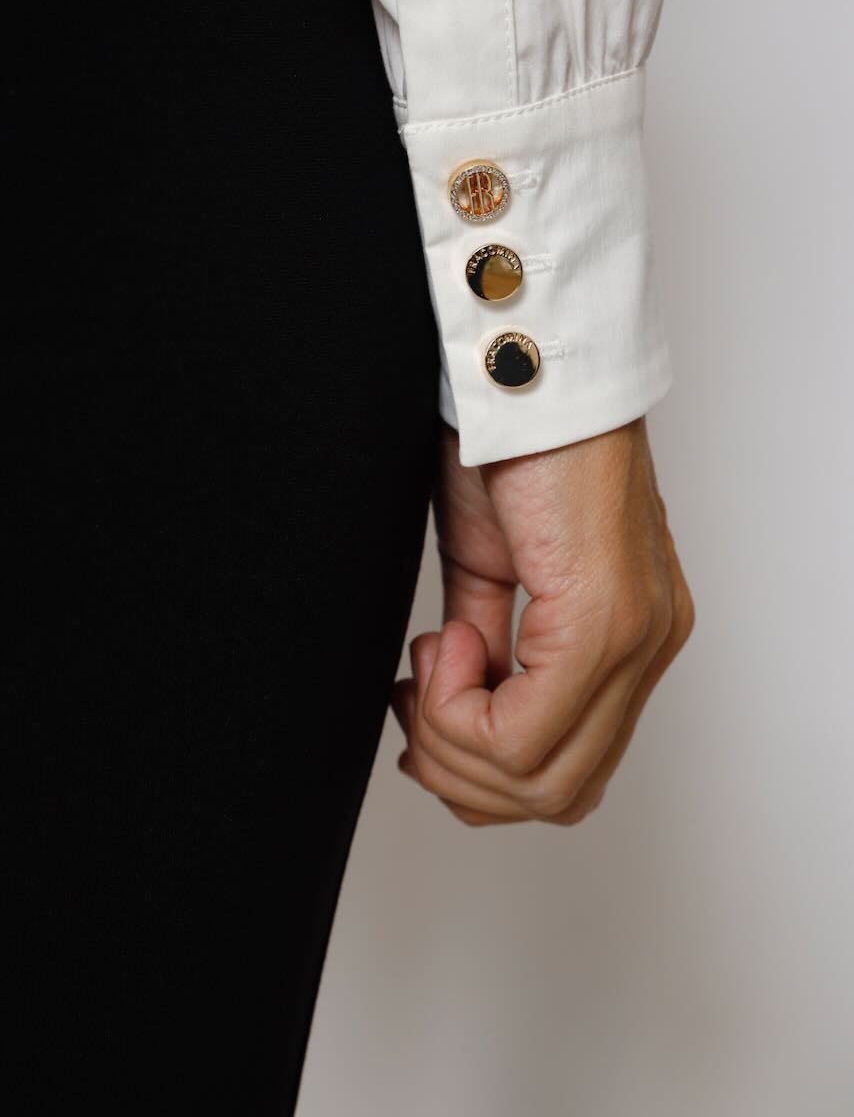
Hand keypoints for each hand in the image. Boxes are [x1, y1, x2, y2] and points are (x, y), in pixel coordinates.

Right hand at [391, 418, 693, 825]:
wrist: (525, 368)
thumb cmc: (508, 448)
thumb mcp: (489, 568)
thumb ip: (491, 645)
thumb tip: (457, 710)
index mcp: (628, 638)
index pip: (571, 775)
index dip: (480, 769)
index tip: (428, 694)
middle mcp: (646, 648)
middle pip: (558, 797)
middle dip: (461, 772)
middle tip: (419, 695)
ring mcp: (635, 640)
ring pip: (543, 784)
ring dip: (455, 742)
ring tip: (435, 655)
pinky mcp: (605, 620)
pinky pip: (525, 735)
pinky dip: (461, 710)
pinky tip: (448, 639)